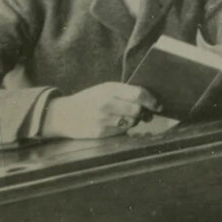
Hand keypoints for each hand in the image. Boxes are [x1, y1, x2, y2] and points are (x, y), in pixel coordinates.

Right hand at [41, 82, 160, 139]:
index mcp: (109, 88)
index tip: (157, 104)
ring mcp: (103, 119)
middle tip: (144, 113)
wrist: (63, 115)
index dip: (151, 100)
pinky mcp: (100, 133)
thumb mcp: (104, 89)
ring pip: (131, 122)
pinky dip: (123, 128)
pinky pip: (122, 131)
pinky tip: (115, 123)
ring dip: (134, 121)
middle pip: (137, 110)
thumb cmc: (89, 100)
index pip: (138, 94)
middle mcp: (106, 103)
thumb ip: (124, 92)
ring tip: (126, 117)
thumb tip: (149, 103)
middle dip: (143, 112)